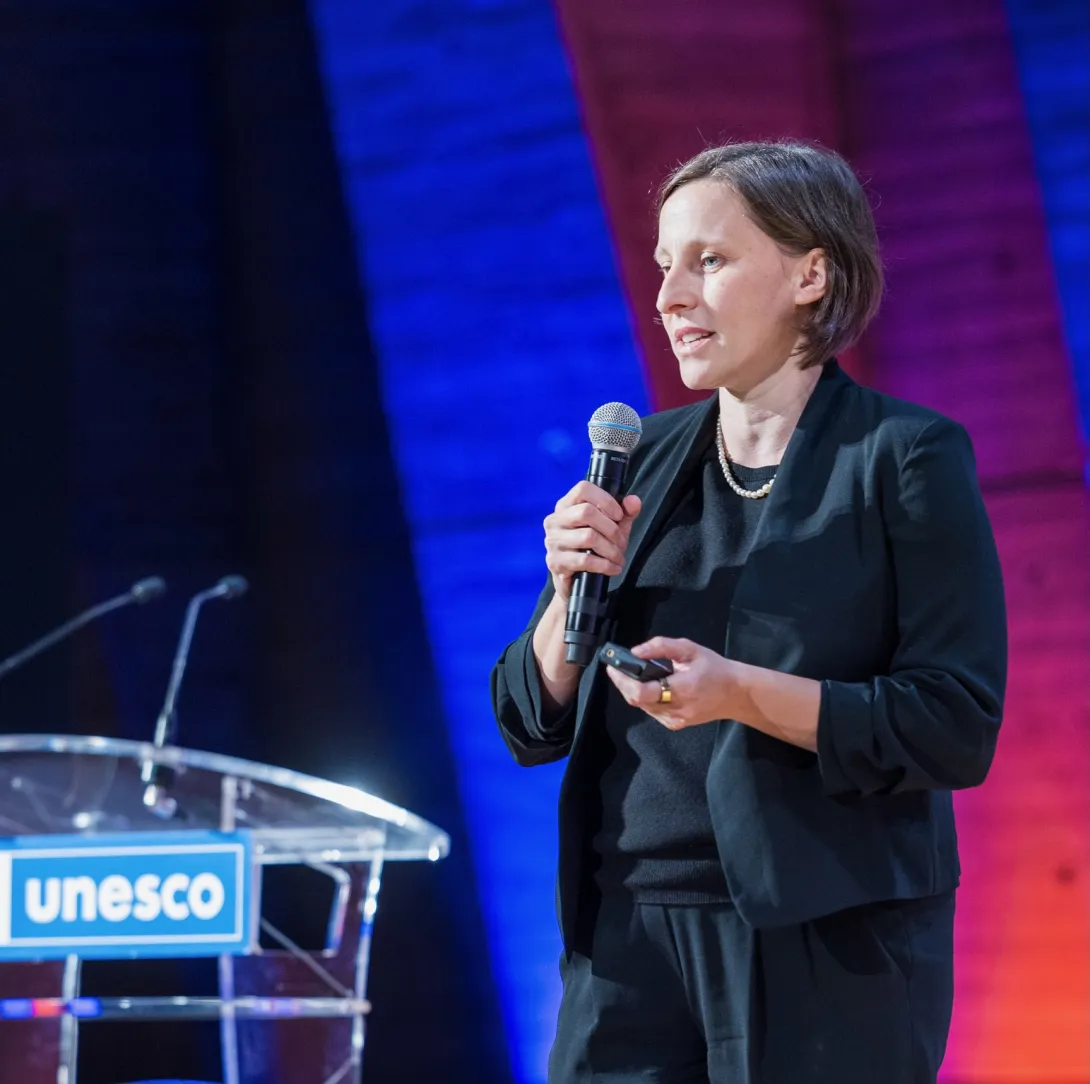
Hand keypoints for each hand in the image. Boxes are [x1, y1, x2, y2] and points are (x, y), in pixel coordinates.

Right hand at [544, 482, 641, 601]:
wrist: (577, 583)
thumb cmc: (595, 550)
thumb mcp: (613, 528)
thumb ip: (625, 513)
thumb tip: (634, 501)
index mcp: (566, 506)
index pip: (583, 489)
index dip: (606, 500)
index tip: (619, 516)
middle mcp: (555, 520)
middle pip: (587, 512)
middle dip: (612, 529)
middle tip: (622, 544)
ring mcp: (552, 541)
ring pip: (588, 536)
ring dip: (611, 550)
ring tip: (619, 558)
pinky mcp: (554, 561)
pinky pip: (584, 560)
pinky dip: (605, 565)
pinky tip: (613, 569)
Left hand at [604, 637, 737, 729]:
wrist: (737, 694)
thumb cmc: (715, 668)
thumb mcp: (691, 649)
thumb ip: (661, 647)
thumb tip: (635, 652)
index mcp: (682, 689)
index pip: (643, 692)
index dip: (623, 680)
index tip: (613, 666)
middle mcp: (676, 709)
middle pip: (637, 700)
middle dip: (623, 684)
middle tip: (617, 668)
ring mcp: (675, 720)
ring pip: (642, 706)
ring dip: (632, 690)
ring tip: (631, 674)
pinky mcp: (675, 725)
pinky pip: (651, 711)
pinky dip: (645, 698)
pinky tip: (649, 686)